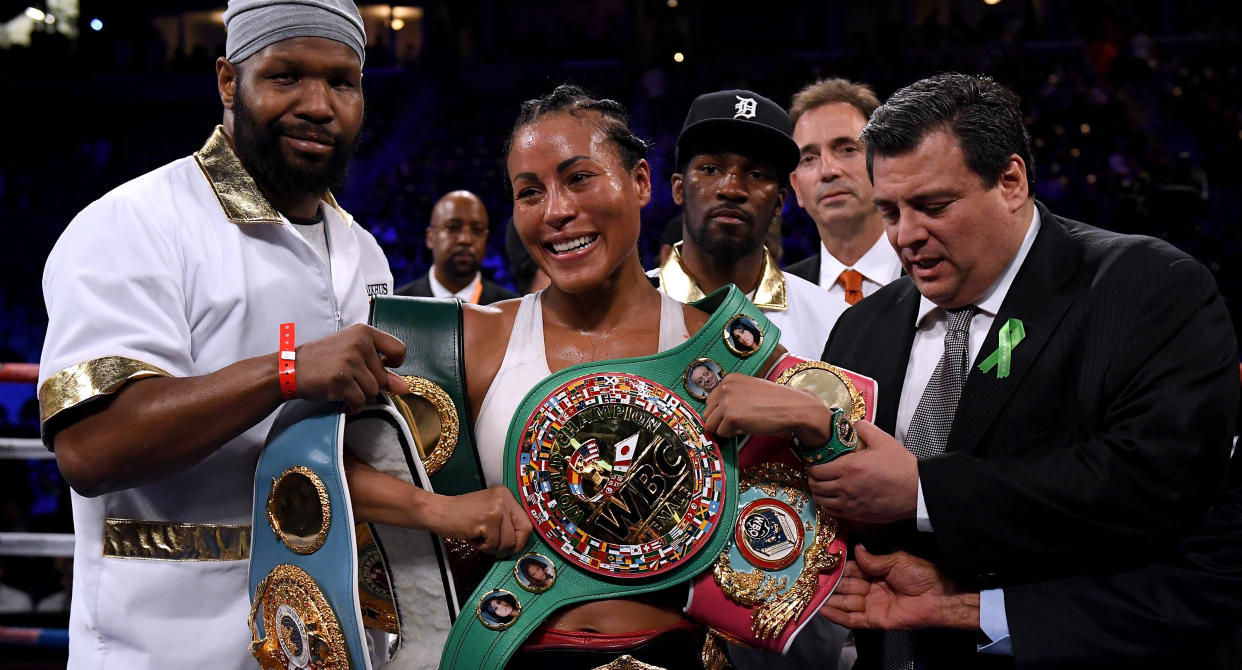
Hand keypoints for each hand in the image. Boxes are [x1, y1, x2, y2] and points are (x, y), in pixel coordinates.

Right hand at [294, 324, 407, 412]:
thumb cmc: (322, 361)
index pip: (399, 350)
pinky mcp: (341, 379)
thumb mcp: (352, 355)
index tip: (382, 367)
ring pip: (373, 391)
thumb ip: (380, 368)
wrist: (289, 369)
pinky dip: (351, 405)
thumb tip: (404, 387)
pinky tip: (338, 395)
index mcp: (364, 332)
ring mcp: (350, 360)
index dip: (394, 364)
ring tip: (341, 385)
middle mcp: (359, 343)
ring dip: (359, 395)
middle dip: (368, 384)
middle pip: (383, 378)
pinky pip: (360, 401)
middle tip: (347, 377)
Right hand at [428, 486, 532, 556]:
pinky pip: (494, 544)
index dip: (519, 540)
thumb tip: (521, 544)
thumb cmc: (461, 516)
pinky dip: (483, 547)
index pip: (527, 523)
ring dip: (493, 548)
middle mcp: (504, 498)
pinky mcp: (487, 519)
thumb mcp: (489, 512)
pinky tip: (473, 537)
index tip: (509, 546)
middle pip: (524, 532)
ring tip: (479, 538)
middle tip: (493, 546)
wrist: (438, 511)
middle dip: (509, 546)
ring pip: (508, 542)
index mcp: (507, 495)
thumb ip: (506, 523)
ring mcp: (497, 507)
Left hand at [703, 373, 832, 440]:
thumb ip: (731, 396)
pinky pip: (721, 433)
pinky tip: (747, 427)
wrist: (793, 407)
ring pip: (712, 424)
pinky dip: (732, 435)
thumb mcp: (749, 390)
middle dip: (720, 421)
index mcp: (729, 379)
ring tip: (744, 424)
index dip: (721, 412)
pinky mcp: (732, 417)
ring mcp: (727, 402)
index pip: (710, 401)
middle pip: (708, 413)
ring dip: (725, 429)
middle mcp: (725, 388)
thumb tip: (714, 413)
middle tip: (739, 422)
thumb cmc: (775, 401)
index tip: (734, 415)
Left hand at [807, 421, 917, 522]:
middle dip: (813, 479)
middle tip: (817, 473)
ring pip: (821, 501)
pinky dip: (828, 505)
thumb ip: (864, 429)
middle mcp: (845, 487)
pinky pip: (833, 512)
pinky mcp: (857, 515)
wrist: (917, 491)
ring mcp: (850, 503)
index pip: (817, 470)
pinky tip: (833, 498)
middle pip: (815, 486)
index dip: (812, 466)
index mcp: (848, 468)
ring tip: (823, 485)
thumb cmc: (901, 467)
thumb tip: (852, 424)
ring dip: (819, 492)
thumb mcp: (883, 440)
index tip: (816, 462)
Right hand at [820, 545, 978, 629]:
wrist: (940, 597)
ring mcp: (872, 605)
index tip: (820, 564)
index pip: (852, 570)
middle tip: (809, 580)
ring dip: (829, 600)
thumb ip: (873, 560)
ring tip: (809, 594)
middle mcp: (871, 589)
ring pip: (845, 603)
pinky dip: (837, 616)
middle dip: (829, 584)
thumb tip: (856, 548)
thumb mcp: (896, 561)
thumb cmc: (922, 575)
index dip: (837, 568)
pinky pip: (853, 619)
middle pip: (845, 587)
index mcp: (877, 573)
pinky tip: (823, 610)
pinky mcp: (875, 620)